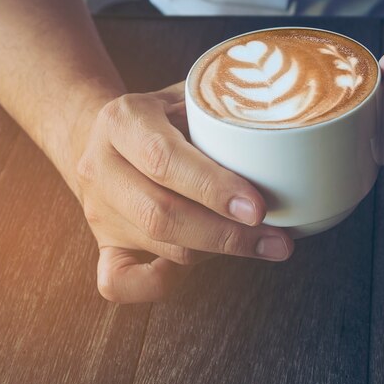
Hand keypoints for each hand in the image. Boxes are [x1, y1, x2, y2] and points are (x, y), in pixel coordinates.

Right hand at [74, 82, 293, 302]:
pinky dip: (157, 284)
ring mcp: (98, 210)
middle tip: (276, 240)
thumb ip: (224, 118)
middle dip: (226, 233)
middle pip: (160, 214)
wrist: (104, 134)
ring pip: (159, 246)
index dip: (213, 189)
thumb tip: (285, 151)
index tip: (258, 208)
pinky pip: (119, 282)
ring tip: (263, 245)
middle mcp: (101, 167)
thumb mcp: (188, 99)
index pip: (163, 160)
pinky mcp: (104, 243)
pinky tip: (194, 268)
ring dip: (217, 252)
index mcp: (122, 121)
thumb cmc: (162, 118)